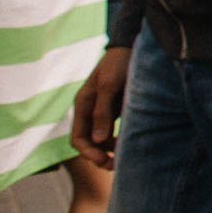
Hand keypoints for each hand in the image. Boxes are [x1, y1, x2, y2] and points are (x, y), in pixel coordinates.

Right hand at [69, 46, 130, 167]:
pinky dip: (118, 139)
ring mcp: (103, 109)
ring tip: (124, 159)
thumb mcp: (110, 86)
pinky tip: (129, 144)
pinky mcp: (116, 108)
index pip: (78, 138)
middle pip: (89, 142)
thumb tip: (98, 140)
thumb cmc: (119, 63)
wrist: (133, 46)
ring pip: (101, 138)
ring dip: (110, 150)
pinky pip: (113, 130)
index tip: (103, 161)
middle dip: (100, 156)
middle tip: (116, 166)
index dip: (88, 153)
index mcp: (83, 105)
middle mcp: (90, 110)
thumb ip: (103, 111)